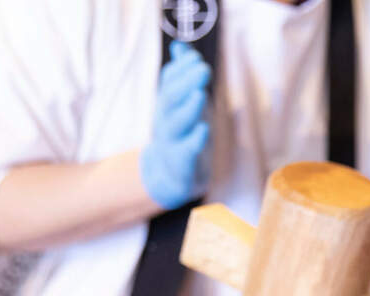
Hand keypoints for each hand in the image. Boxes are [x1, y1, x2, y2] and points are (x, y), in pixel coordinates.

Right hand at [140, 41, 212, 210]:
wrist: (171, 175)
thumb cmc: (182, 132)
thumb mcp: (183, 102)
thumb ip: (182, 75)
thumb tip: (181, 46)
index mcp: (167, 104)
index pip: (170, 82)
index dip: (181, 69)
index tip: (195, 58)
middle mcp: (166, 119)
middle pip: (171, 98)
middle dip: (185, 82)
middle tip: (204, 69)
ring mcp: (172, 141)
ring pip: (176, 123)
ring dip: (189, 108)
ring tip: (201, 94)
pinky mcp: (182, 161)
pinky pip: (186, 150)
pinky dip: (194, 140)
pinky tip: (203, 129)